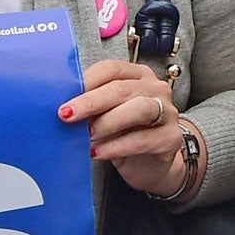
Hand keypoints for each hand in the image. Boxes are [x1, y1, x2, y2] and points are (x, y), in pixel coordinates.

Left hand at [60, 60, 187, 196]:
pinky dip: (116, 146)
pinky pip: (142, 140)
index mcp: (137, 76)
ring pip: (138, 109)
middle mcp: (155, 89)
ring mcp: (167, 112)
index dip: (87, 81)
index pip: (111, 69)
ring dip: (107, 122)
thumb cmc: (125, 135)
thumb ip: (91, 107)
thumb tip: (64, 107)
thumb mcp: (106, 116)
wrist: (151, 166)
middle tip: (67, 115)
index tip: (63, 97)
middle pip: (122, 88)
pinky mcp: (170, 138)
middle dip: (91, 102)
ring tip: (87, 135)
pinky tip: (98, 152)